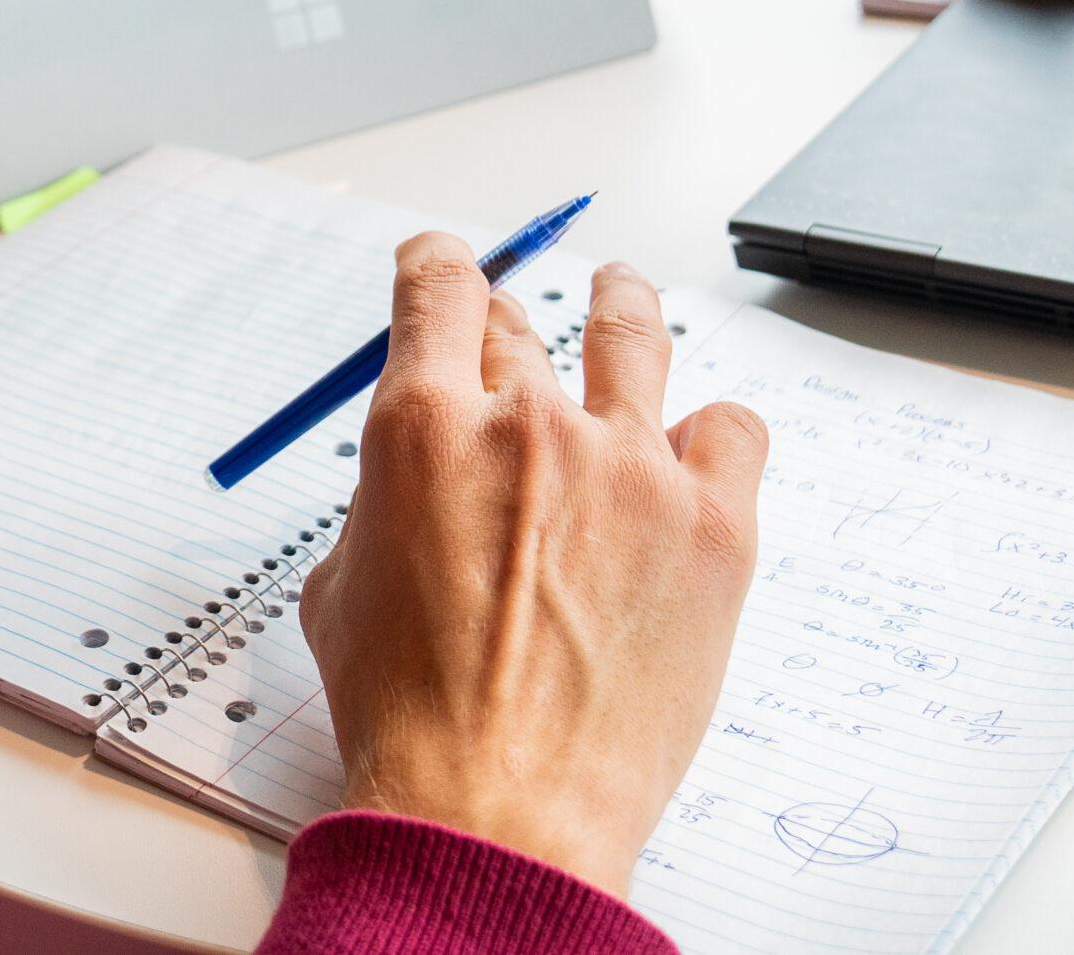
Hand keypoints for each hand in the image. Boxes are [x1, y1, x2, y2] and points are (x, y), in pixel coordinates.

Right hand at [301, 236, 766, 899]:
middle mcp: (527, 423)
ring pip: (634, 334)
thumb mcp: (342, 587)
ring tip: (623, 294)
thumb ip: (381, 507)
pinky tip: (695, 449)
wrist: (500, 808)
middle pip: (523, 323)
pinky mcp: (712, 525)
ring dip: (621, 305)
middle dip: (509, 323)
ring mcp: (630, 467)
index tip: (445, 265)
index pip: (438, 288)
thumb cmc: (409, 716)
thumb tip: (417, 489)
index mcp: (421, 427)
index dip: (439, 265)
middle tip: (511, 334)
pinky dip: (710, 431)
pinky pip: (731, 428)